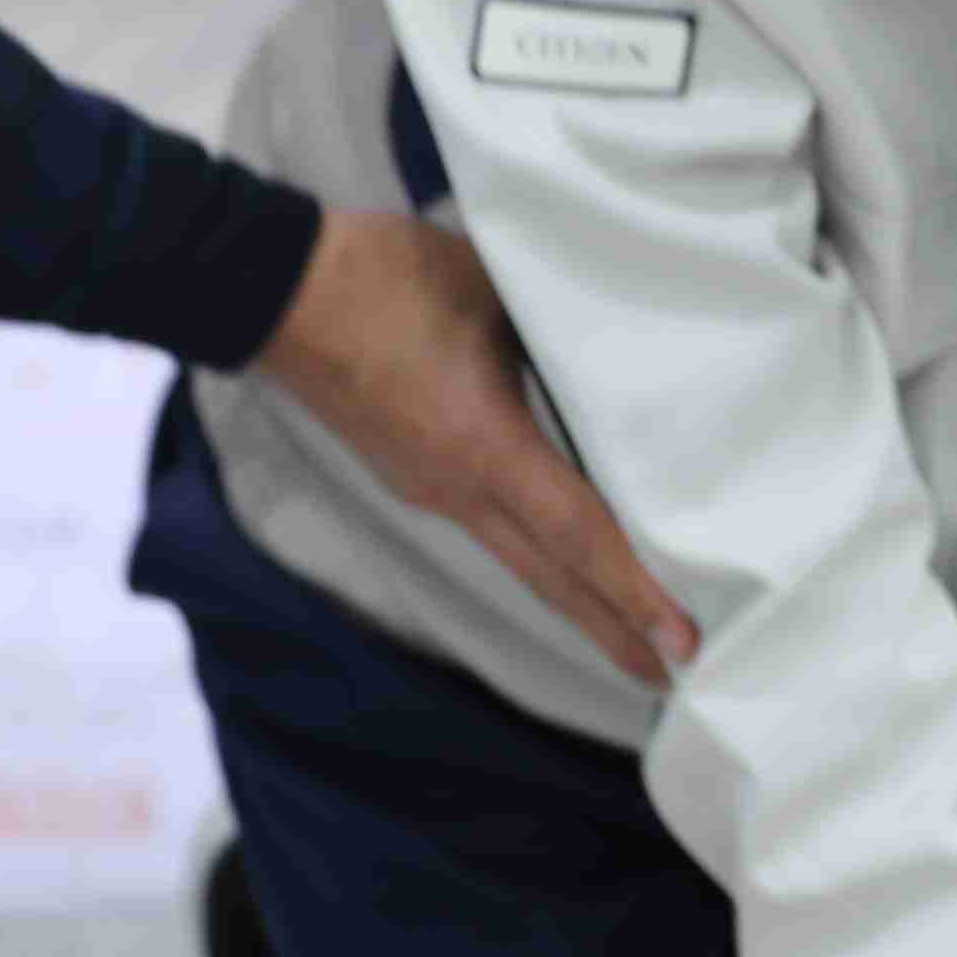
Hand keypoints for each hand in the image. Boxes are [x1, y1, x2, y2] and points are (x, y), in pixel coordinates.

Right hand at [253, 208, 690, 685]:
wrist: (276, 289)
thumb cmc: (384, 278)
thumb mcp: (494, 290)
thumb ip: (558, 330)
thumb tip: (615, 346)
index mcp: (483, 447)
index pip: (577, 534)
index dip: (634, 591)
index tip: (680, 642)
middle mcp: (456, 488)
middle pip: (550, 580)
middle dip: (612, 631)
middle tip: (671, 678)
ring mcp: (429, 487)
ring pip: (519, 558)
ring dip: (576, 595)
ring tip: (628, 624)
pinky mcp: (411, 472)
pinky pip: (488, 526)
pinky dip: (537, 550)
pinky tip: (560, 545)